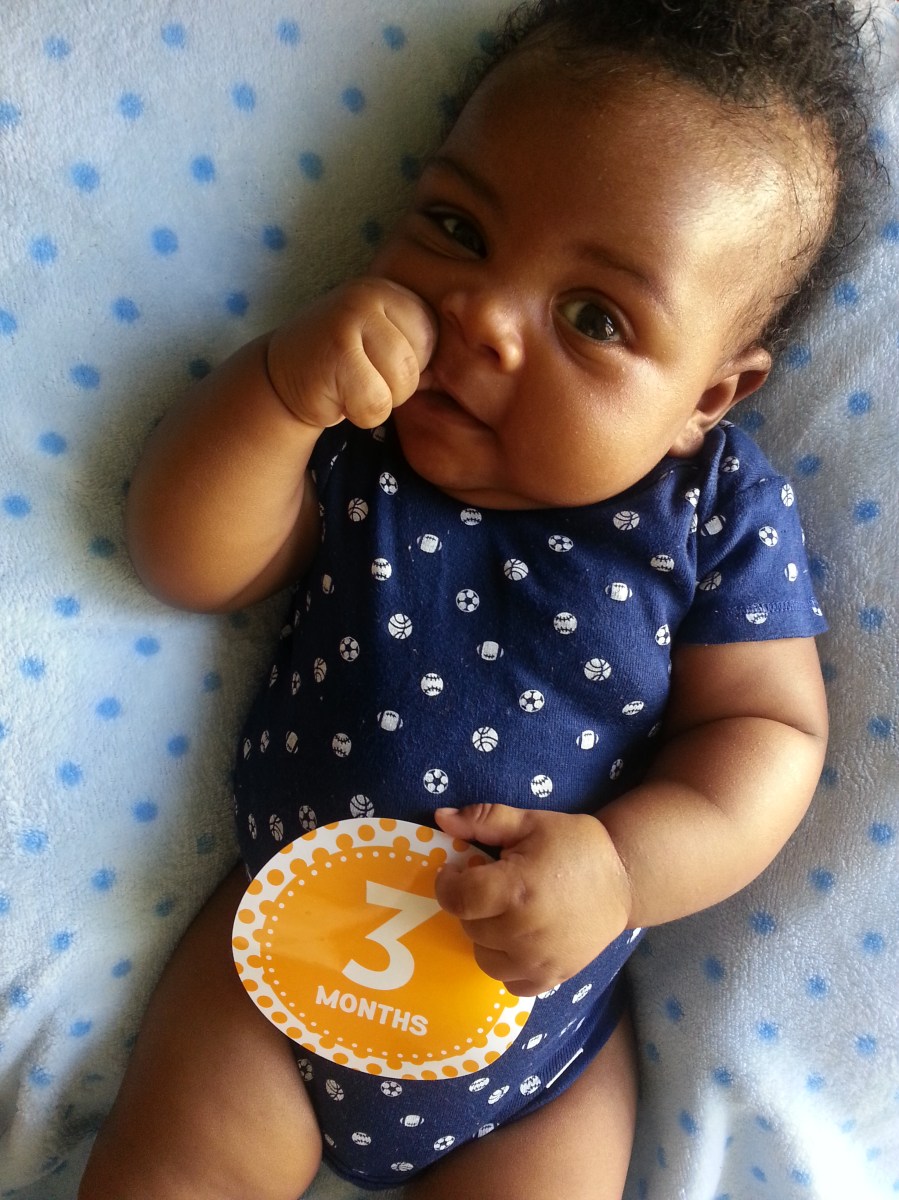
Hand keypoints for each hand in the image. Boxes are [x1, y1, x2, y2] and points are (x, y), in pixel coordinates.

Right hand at [266, 277, 435, 429]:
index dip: (408, 368)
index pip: (432, 345)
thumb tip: (475, 362)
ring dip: (375, 401)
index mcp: (393, 292)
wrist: (282, 374)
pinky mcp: (336, 351)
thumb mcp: (386, 342)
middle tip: (358, 375)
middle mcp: (372, 295)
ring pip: (398, 387)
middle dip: (392, 388)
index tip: (375, 363)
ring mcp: (351, 318)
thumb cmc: (346, 365)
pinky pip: (374, 403)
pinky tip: (336, 395)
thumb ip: (420, 346)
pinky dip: (357, 413)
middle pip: (416, 368)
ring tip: (348, 383)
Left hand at [433, 804, 632, 996]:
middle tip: (495, 886)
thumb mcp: (530, 822)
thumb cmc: (575, 845)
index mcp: (515, 888)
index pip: (457, 897)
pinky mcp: (554, 977)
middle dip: (472, 904)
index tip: (460, 870)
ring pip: (483, 958)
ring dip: (485, 936)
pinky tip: (519, 941)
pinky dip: (508, 965)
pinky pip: (511, 984)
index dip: (448, 882)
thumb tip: (441, 817)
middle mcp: (523, 930)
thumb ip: (483, 819)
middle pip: (469, 925)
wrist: (625, 877)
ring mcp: (539, 960)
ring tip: (506, 913)